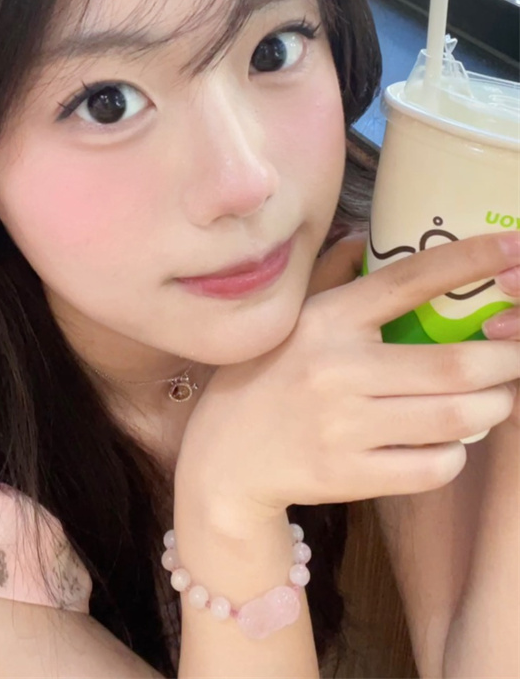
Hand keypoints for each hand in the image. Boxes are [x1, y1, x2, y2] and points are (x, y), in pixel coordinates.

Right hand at [176, 231, 519, 529]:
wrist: (223, 461)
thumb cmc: (263, 379)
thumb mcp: (288, 317)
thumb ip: (330, 275)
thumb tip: (367, 238)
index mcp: (327, 319)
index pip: (409, 280)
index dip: (470, 261)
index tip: (515, 248)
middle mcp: (337, 368)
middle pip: (453, 363)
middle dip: (508, 359)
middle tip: (519, 353)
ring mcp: (344, 426)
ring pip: (454, 417)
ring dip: (494, 407)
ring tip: (496, 399)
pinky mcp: (349, 475)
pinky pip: (432, 467)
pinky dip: (456, 454)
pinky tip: (450, 442)